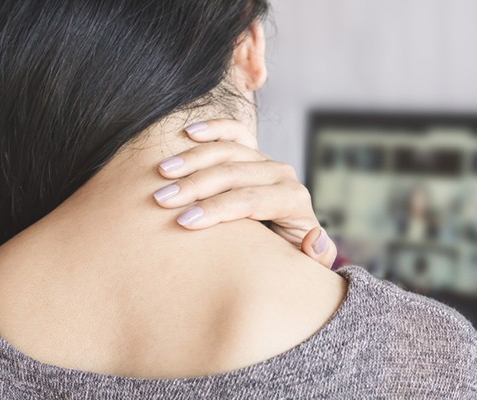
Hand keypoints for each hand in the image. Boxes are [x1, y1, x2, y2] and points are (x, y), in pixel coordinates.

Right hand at [153, 119, 337, 268]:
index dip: (216, 210)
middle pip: (234, 173)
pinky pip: (234, 132)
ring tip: (162, 172)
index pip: (250, 200)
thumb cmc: (288, 254)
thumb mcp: (306, 264)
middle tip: (161, 199)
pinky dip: (213, 128)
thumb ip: (315, 256)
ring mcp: (266, 160)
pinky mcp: (253, 150)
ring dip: (193, 159)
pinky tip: (188, 132)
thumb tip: (313, 237)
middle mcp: (281, 174)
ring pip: (229, 150)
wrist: (287, 237)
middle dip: (195, 186)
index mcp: (293, 199)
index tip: (183, 223)